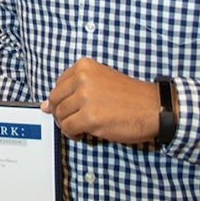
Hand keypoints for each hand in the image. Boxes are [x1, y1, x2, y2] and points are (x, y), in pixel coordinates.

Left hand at [41, 59, 160, 143]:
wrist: (153, 108)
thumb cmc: (130, 96)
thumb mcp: (101, 80)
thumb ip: (74, 89)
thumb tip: (46, 105)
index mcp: (84, 66)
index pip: (58, 85)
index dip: (63, 100)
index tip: (71, 106)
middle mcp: (82, 78)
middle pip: (55, 100)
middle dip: (61, 113)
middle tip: (74, 119)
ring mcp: (85, 98)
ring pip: (60, 115)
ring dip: (67, 125)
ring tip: (82, 126)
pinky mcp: (89, 117)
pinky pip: (68, 128)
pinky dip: (72, 134)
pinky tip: (83, 133)